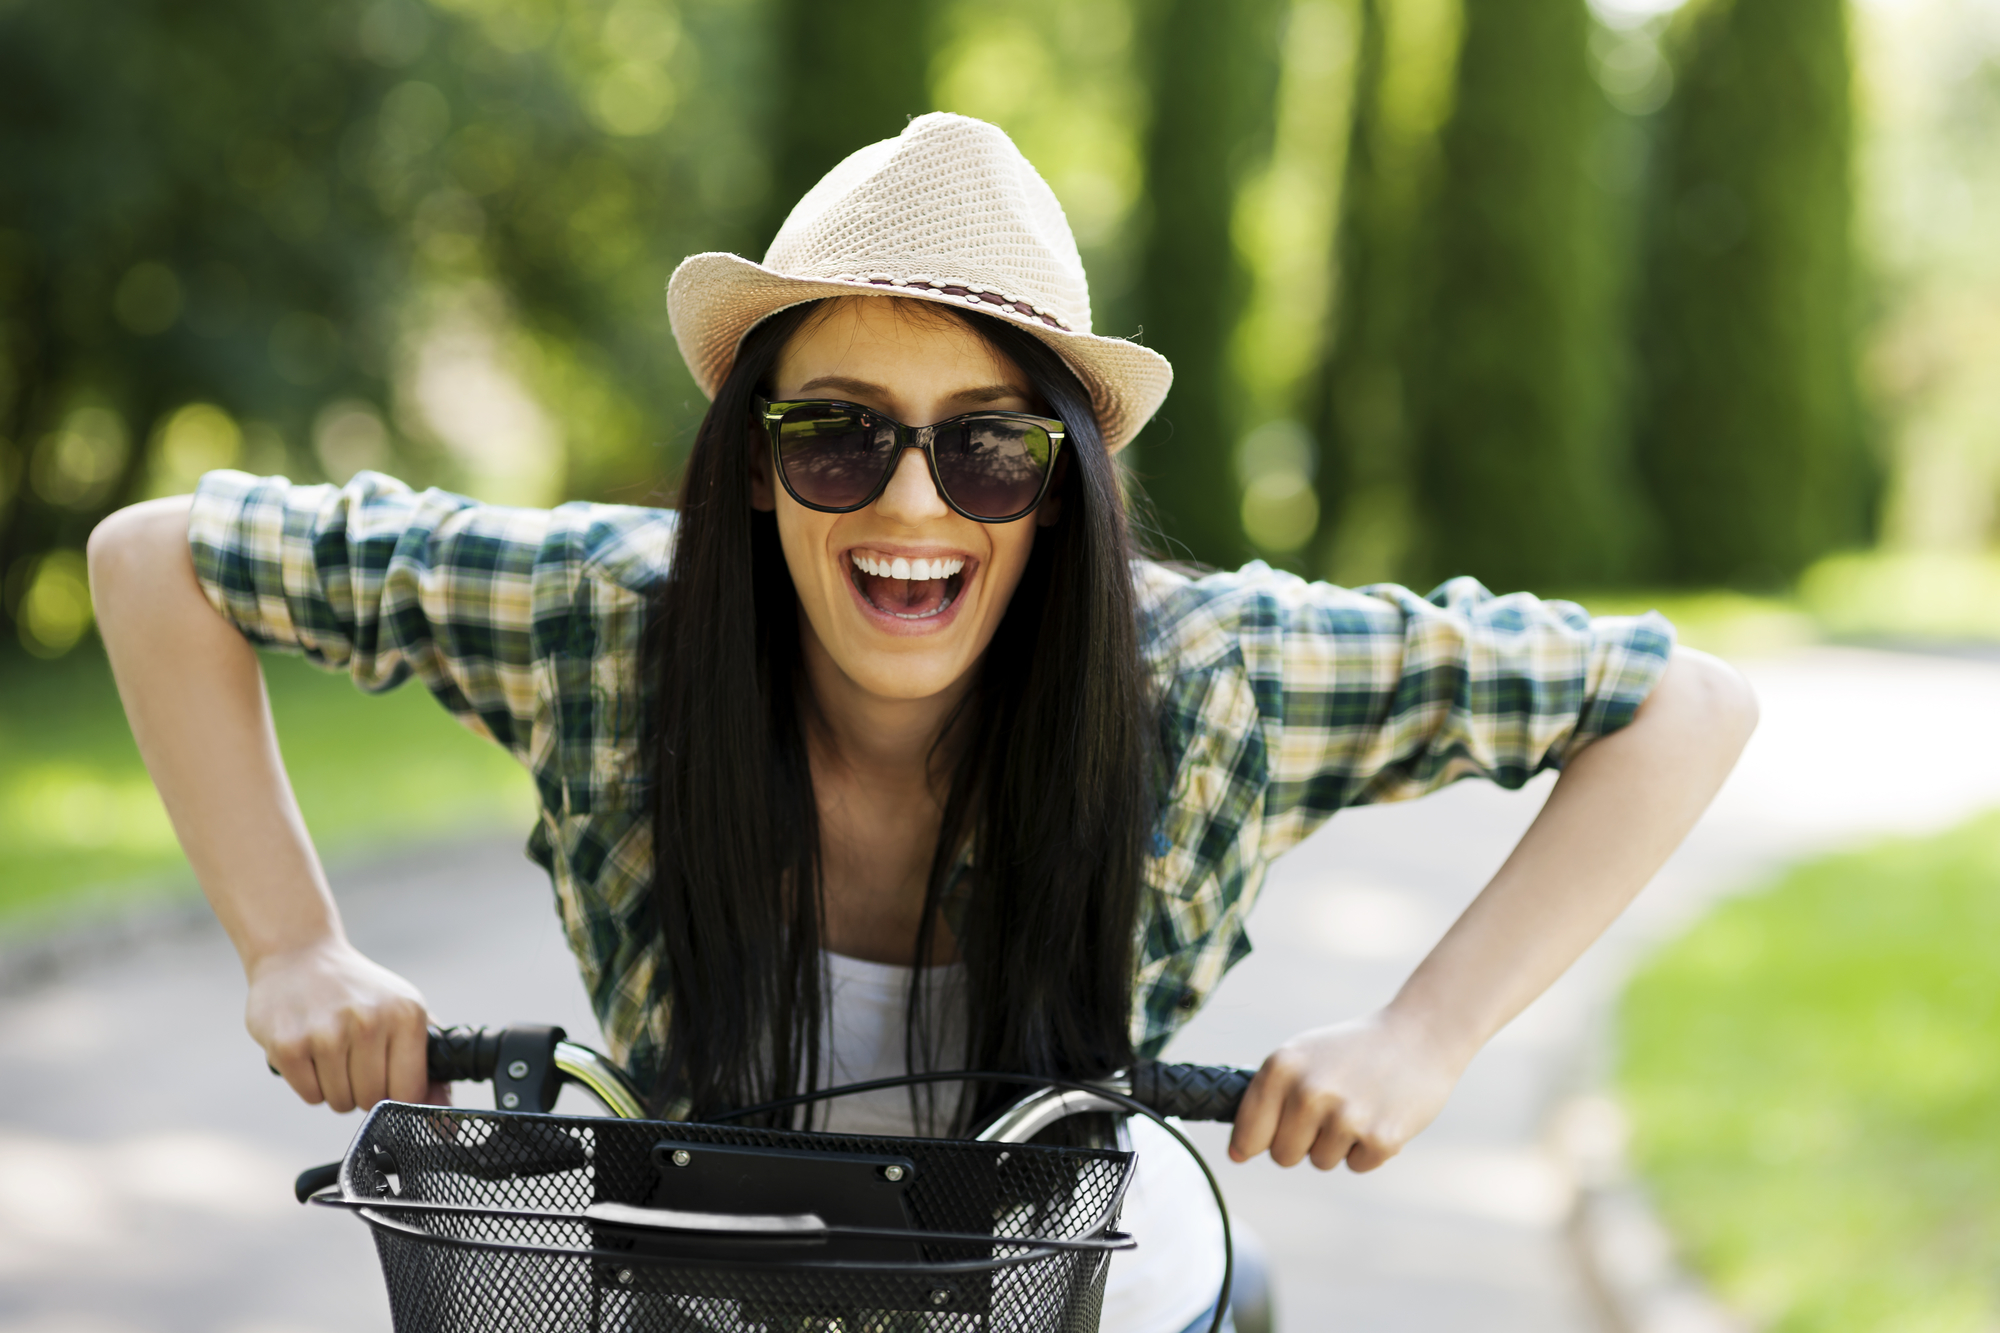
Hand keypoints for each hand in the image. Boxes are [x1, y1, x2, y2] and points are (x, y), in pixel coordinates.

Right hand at [247, 937, 447, 1111]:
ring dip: (336, 1088)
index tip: (387, 1079)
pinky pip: (310, 1096)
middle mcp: (369, 1022)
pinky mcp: (288, 1045)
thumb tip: (446, 1120)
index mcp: (406, 1015)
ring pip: (340, 1101)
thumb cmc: (359, 993)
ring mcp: (326, 1034)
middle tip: (353, 1059)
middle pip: (372, 1100)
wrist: (299, 955)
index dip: (397, 1095)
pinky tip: (310, 1052)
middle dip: (363, 1091)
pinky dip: (310, 1084)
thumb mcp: (403, 1013)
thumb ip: (426, 1066)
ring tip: (331, 1051)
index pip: (409, 1092)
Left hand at [1227, 1010, 1463, 1171]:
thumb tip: (1236, 1154)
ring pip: (1320, 1163)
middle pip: (1283, 1156)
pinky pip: (1357, 1166)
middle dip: (1301, 1142)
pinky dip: (1367, 1150)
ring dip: (1337, 1143)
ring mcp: (1345, 1116)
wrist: (1418, 1035)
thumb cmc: (1350, 1051)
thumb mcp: (1301, 1056)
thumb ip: (1266, 1097)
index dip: (1251, 1145)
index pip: (1248, 1134)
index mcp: (1281, 1067)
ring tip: (1358, 1104)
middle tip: (1329, 1110)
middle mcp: (1309, 1091)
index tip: (1254, 1147)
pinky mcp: (1380, 1138)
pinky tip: (1380, 1115)